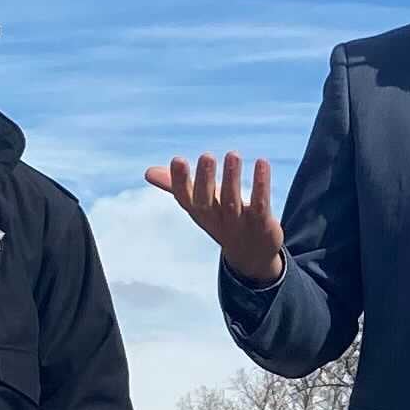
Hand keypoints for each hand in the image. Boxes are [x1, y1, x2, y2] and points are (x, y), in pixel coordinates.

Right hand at [145, 152, 285, 286]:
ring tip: (232, 154)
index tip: (177, 160)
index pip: (185, 199)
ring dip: (232, 179)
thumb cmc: (222, 220)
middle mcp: (216, 221)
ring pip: (233, 204)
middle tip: (206, 156)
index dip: (180, 182)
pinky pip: (261, 206)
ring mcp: (239, 226)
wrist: (252, 255)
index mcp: (200, 213)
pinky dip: (261, 186)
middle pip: (207, 203)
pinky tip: (262, 163)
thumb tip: (148, 172)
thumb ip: (177, 186)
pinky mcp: (262, 226)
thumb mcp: (201, 204)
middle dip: (205, 180)